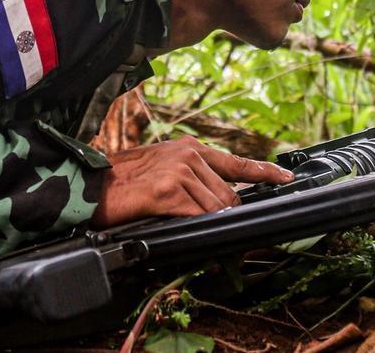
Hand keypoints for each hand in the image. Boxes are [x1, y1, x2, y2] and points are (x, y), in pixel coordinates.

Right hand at [89, 136, 293, 228]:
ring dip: (200, 220)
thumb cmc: (121, 180)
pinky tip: (171, 220)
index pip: (236, 161)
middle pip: (228, 196)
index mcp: (188, 148)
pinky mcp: (167, 191)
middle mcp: (188, 155)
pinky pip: (197, 217)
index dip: (265, 171)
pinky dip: (191, 225)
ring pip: (215, 209)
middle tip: (193, 217)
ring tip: (171, 215)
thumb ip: (190, 175)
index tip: (286, 178)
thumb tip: (217, 197)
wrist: (88, 183)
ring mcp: (179, 172)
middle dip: (220, 213)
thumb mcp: (160, 166)